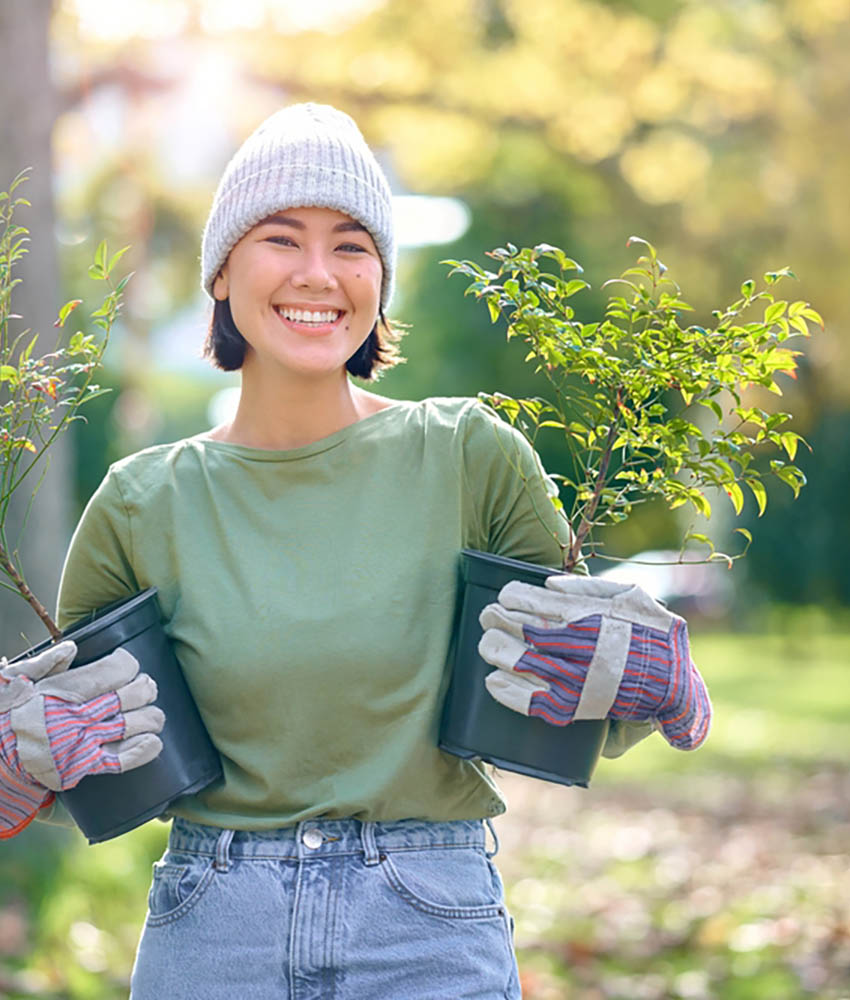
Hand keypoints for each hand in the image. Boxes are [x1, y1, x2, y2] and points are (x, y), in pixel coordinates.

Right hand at [0, 641, 164, 837]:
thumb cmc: (4, 715)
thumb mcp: (16, 682)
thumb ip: (44, 663)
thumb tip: (71, 648)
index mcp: (63, 691)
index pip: (114, 670)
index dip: (128, 665)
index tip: (129, 666)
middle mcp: (77, 716)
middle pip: (131, 696)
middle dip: (146, 689)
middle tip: (147, 688)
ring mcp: (82, 743)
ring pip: (132, 725)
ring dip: (151, 718)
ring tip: (153, 714)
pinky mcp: (82, 768)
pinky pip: (121, 760)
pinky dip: (143, 750)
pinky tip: (153, 741)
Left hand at [478, 574, 710, 750]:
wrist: (675, 686)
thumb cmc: (653, 635)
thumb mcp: (631, 596)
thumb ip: (590, 587)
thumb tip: (549, 583)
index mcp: (590, 617)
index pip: (537, 603)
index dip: (513, 598)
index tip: (504, 596)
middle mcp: (578, 648)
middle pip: (523, 631)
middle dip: (498, 621)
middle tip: (487, 616)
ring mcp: (574, 680)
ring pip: (521, 663)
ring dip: (496, 651)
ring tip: (487, 643)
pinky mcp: (574, 708)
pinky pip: (532, 701)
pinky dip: (507, 692)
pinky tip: (492, 681)